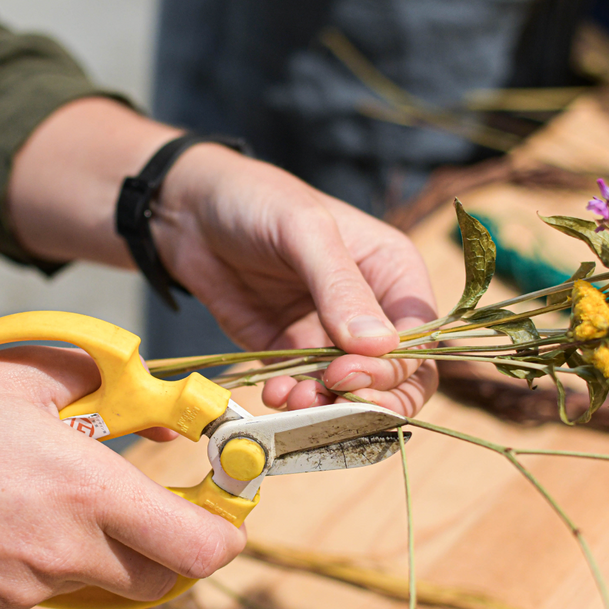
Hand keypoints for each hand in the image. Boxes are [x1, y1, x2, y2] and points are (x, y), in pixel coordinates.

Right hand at [0, 347, 245, 608]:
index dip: (226, 535)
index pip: (198, 547)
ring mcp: (27, 592)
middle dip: (175, 547)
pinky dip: (49, 565)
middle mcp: (67, 554)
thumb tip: (150, 402)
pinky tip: (1, 523)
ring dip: (109, 553)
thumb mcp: (14, 377)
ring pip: (103, 585)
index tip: (225, 513)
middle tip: (158, 507)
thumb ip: (98, 383)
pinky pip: (47, 593)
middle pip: (163, 579)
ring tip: (58, 501)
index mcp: (86, 492)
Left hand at [153, 144, 438, 414]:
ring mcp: (331, 336)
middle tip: (330, 400)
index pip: (419, 338)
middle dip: (371, 398)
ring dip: (329, 408)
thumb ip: (340, 286)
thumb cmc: (255, 200)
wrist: (188, 211)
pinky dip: (295, 403)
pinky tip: (273, 394)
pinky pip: (308, 391)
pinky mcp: (291, 353)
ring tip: (292, 401)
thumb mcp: (303, 229)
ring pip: (353, 393)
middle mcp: (372, 309)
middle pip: (399, 377)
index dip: (394, 367)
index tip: (347, 373)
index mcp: (393, 272)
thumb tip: (380, 346)